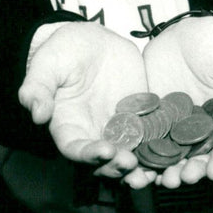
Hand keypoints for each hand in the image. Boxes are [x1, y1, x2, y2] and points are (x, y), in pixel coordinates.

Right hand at [18, 23, 155, 187]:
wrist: (91, 40)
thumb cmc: (62, 52)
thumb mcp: (47, 64)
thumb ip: (38, 88)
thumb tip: (37, 114)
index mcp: (68, 126)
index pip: (75, 149)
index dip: (89, 154)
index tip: (105, 151)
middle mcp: (94, 133)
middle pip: (105, 161)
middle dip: (118, 166)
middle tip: (132, 164)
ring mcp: (119, 128)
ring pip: (131, 155)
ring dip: (142, 166)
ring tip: (155, 171)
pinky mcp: (141, 117)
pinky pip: (152, 136)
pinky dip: (162, 147)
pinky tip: (175, 150)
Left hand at [143, 17, 212, 185]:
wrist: (182, 30)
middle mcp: (203, 126)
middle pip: (200, 154)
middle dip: (193, 169)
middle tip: (184, 179)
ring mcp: (177, 124)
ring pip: (174, 154)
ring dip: (169, 170)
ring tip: (163, 179)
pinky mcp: (154, 118)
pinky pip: (149, 140)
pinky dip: (144, 155)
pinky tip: (138, 166)